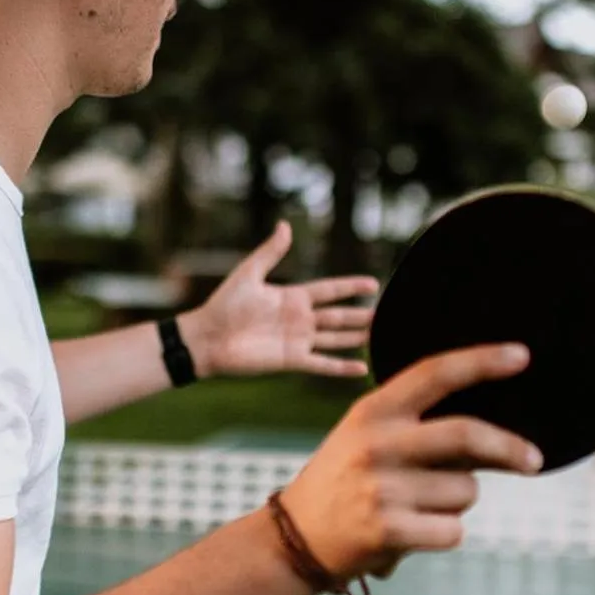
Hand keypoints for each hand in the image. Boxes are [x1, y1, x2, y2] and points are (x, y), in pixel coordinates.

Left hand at [179, 221, 377, 379]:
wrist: (209, 338)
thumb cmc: (224, 304)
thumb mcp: (249, 273)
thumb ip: (270, 252)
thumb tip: (285, 226)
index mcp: (292, 296)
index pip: (329, 290)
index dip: (350, 287)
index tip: (373, 284)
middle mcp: (299, 319)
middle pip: (338, 316)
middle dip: (360, 315)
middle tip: (385, 314)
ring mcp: (298, 340)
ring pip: (335, 339)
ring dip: (356, 338)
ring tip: (378, 336)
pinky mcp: (292, 360)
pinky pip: (322, 363)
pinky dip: (341, 367)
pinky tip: (361, 368)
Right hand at [276, 343, 543, 580]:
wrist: (295, 538)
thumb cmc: (347, 481)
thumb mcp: (367, 436)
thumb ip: (421, 426)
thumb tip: (496, 433)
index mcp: (373, 410)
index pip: (434, 373)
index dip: (482, 361)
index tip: (522, 355)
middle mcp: (376, 443)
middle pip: (467, 434)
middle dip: (510, 448)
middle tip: (534, 460)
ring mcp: (381, 488)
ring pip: (465, 491)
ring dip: (457, 502)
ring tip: (418, 506)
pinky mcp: (387, 531)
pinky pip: (453, 530)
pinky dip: (444, 534)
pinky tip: (412, 532)